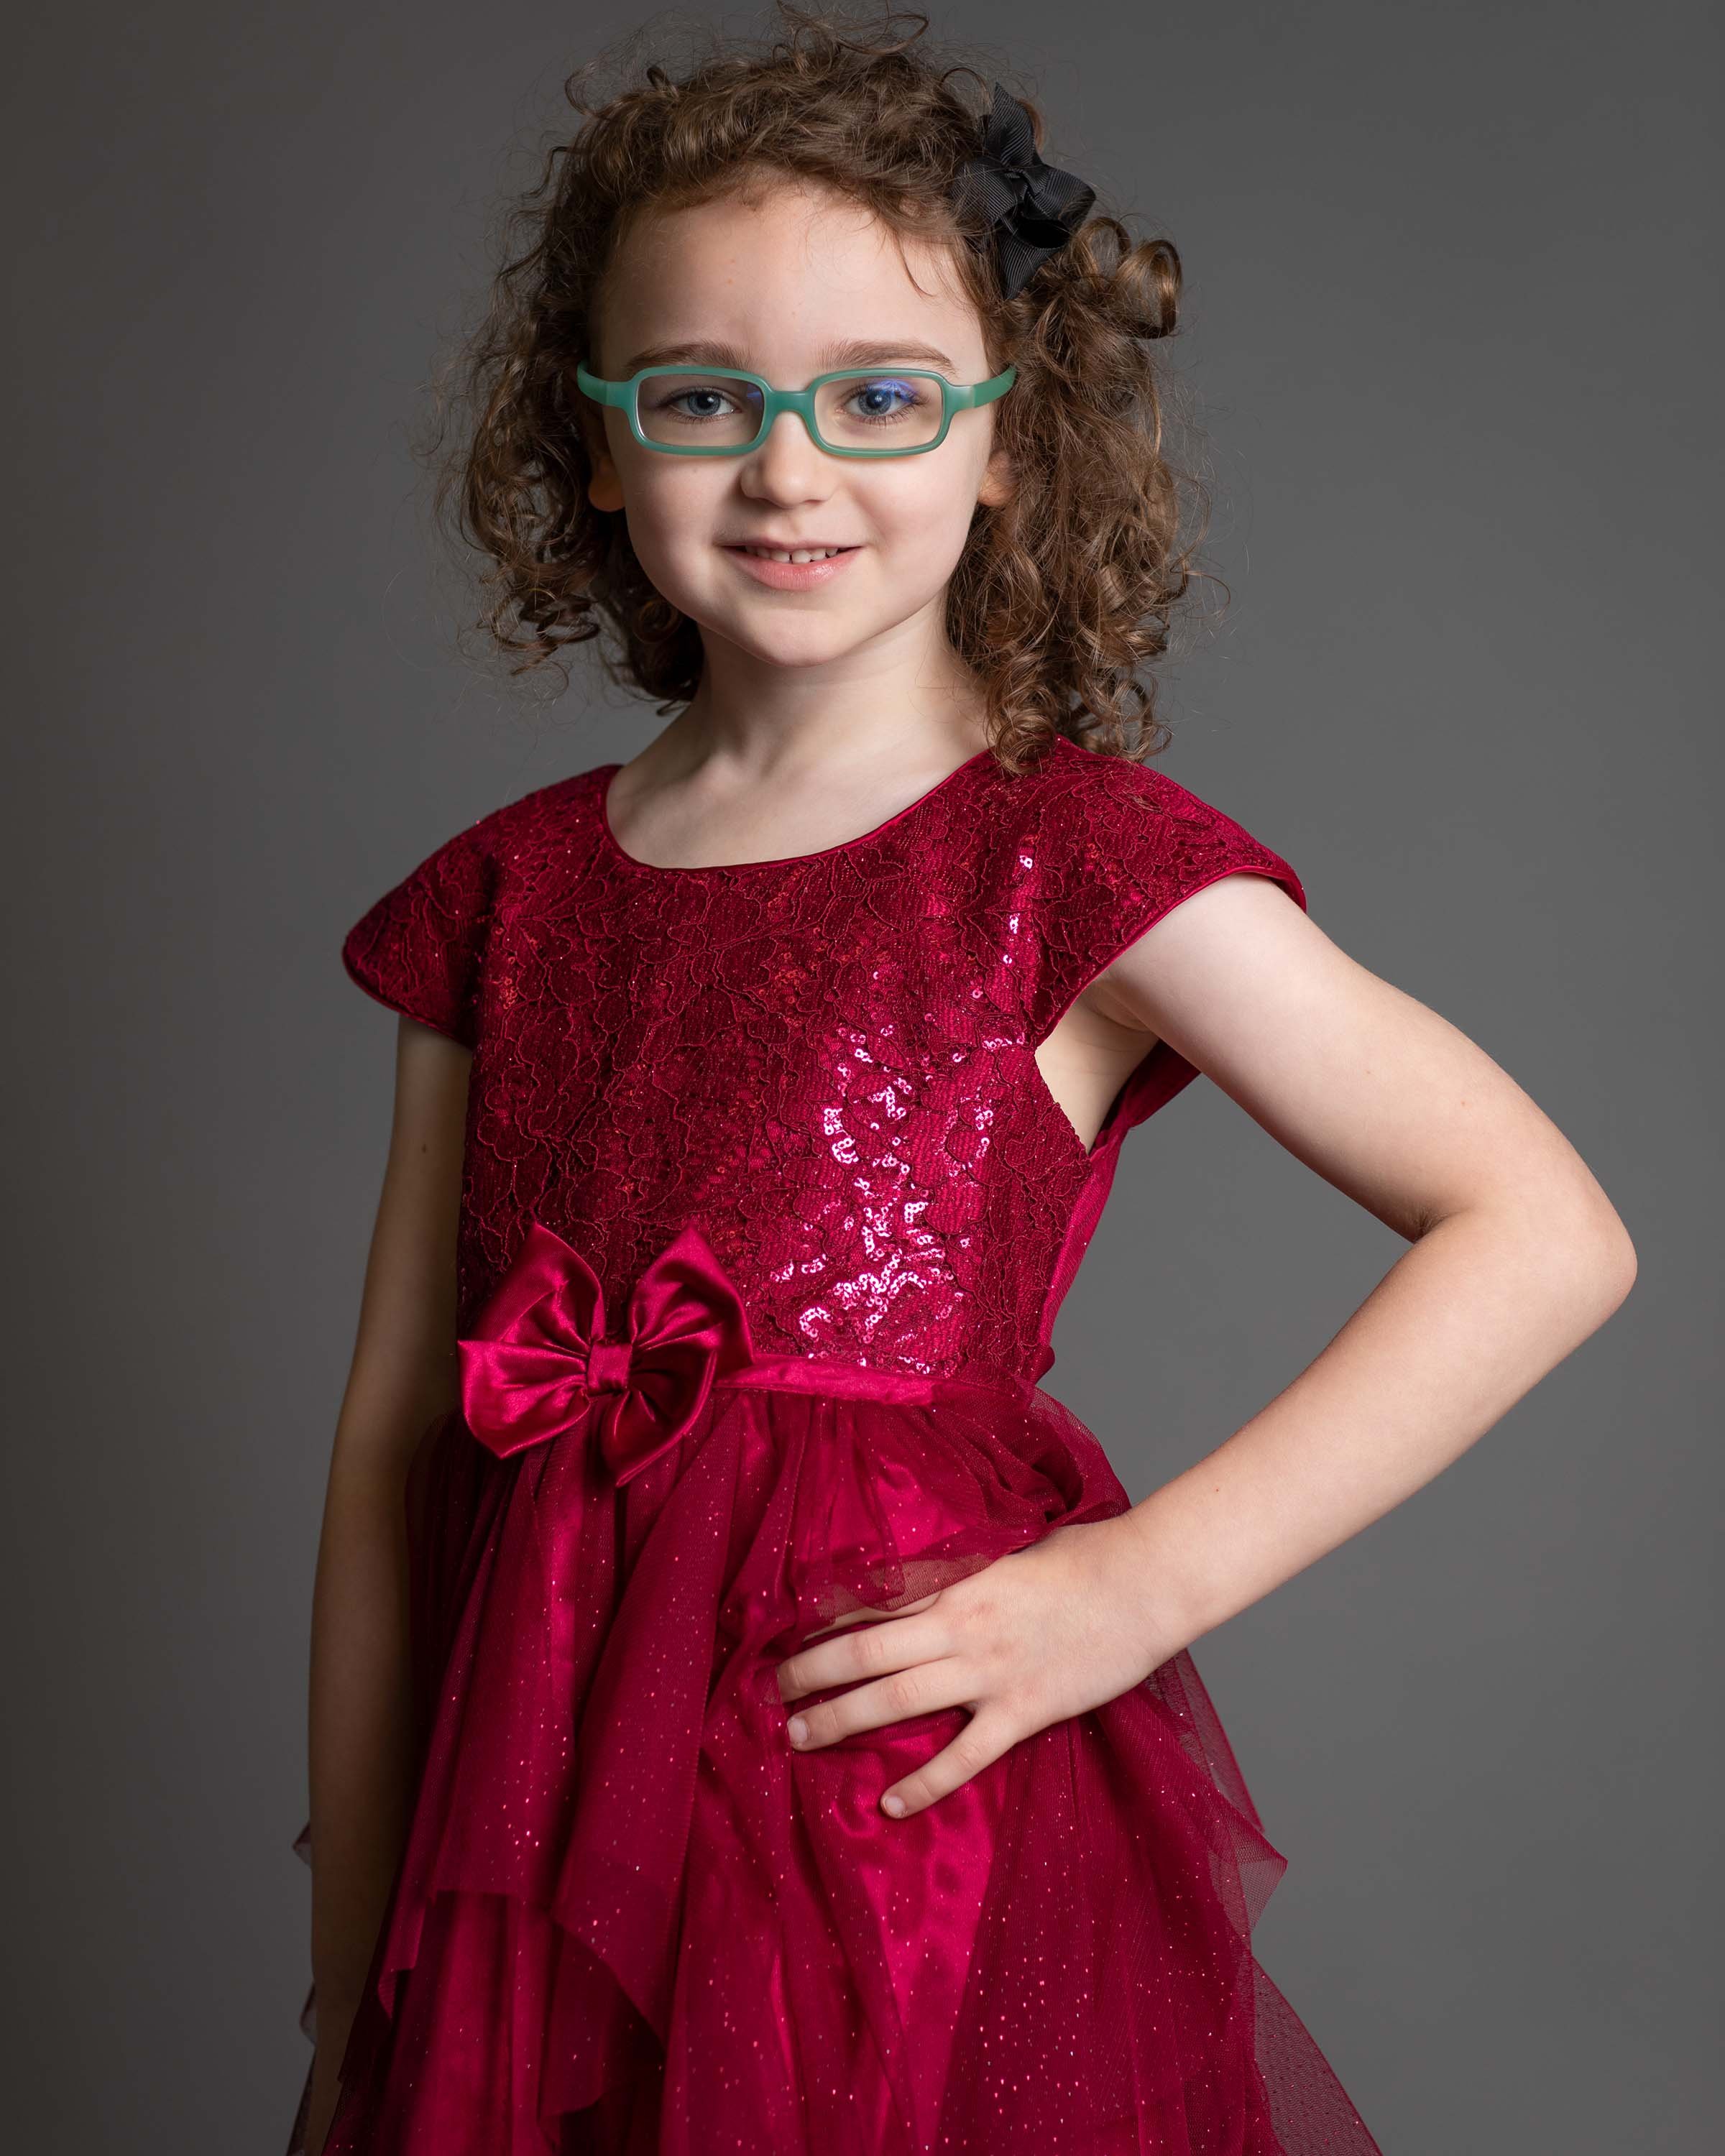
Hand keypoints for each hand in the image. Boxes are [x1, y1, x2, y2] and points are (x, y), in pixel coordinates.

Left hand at [773, 1516, 1181, 1819]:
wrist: (1147, 1583)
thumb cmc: (1087, 1557)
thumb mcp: (1014, 1549)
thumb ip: (970, 1568)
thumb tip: (932, 1575)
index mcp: (958, 1581)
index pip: (874, 1600)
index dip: (824, 1619)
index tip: (785, 1631)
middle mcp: (961, 1626)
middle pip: (866, 1652)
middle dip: (811, 1672)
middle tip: (770, 1691)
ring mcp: (989, 1672)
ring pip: (897, 1700)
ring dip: (841, 1718)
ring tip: (798, 1736)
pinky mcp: (1023, 1711)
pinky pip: (963, 1756)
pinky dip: (924, 1784)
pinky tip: (889, 1804)